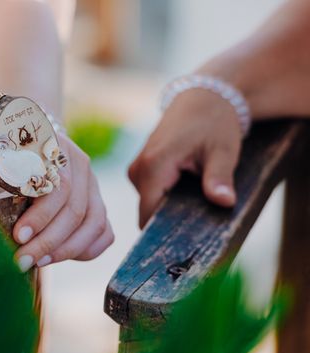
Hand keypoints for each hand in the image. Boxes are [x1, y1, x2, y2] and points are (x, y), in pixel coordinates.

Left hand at [13, 134, 113, 270]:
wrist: (27, 139)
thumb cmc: (3, 154)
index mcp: (54, 147)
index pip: (57, 186)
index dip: (40, 216)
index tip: (18, 237)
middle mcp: (79, 163)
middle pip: (75, 209)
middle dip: (48, 241)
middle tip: (22, 261)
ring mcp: (93, 183)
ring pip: (93, 223)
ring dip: (65, 250)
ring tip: (37, 262)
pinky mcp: (99, 203)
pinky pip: (105, 233)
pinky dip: (86, 250)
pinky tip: (60, 258)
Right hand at [128, 89, 242, 227]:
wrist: (203, 96)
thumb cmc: (214, 121)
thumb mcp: (223, 151)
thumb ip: (220, 179)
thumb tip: (224, 203)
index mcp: (153, 166)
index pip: (148, 215)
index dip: (162, 233)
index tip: (180, 248)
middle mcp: (138, 170)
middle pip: (148, 212)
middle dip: (169, 221)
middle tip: (197, 225)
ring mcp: (137, 170)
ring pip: (149, 204)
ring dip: (169, 208)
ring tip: (194, 202)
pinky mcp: (141, 169)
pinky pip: (150, 194)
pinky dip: (167, 197)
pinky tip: (186, 192)